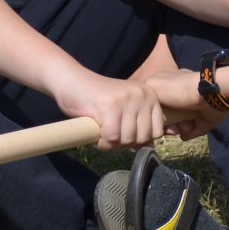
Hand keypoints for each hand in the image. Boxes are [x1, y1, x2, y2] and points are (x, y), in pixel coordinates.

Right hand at [51, 69, 165, 149]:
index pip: (156, 132)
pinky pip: (111, 138)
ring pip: (126, 140)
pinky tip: (95, 132)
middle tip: (109, 134)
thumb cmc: (99, 100)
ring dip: (111, 143)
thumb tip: (150, 148)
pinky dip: (101, 142)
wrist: (72, 81)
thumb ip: (140, 126)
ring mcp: (126, 99)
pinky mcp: (110, 105)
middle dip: (124, 143)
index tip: (122, 132)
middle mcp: (142, 95)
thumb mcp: (126, 110)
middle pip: (142, 138)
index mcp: (150, 95)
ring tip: (101, 131)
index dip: (138, 139)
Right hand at [144, 69, 222, 139]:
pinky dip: (189, 132)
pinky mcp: (203, 118)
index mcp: (169, 85)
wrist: (207, 95)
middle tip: (171, 127)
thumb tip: (144, 107)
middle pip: (168, 117)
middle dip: (168, 124)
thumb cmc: (177, 90)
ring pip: (179, 125)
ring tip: (183, 127)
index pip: (156, 105)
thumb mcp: (152, 86)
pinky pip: (192, 131)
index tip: (154, 120)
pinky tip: (188, 128)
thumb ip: (144, 96)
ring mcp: (192, 107)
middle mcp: (180, 96)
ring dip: (179, 128)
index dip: (154, 115)